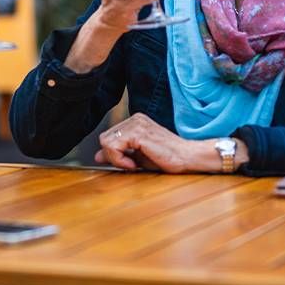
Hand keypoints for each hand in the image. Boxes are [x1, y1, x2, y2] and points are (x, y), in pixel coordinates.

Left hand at [95, 113, 244, 173]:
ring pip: (106, 142)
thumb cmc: (168, 158)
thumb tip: (97, 155)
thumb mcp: (138, 157)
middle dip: (113, 156)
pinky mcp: (139, 132)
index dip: (112, 154)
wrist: (187, 157)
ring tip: (133, 165)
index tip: (127, 164)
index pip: (109, 136)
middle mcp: (135, 119)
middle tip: (130, 166)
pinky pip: (114, 146)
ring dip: (116, 158)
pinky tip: (134, 165)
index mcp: (135, 121)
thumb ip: (118, 154)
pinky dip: (119, 159)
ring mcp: (136, 123)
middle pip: (105, 138)